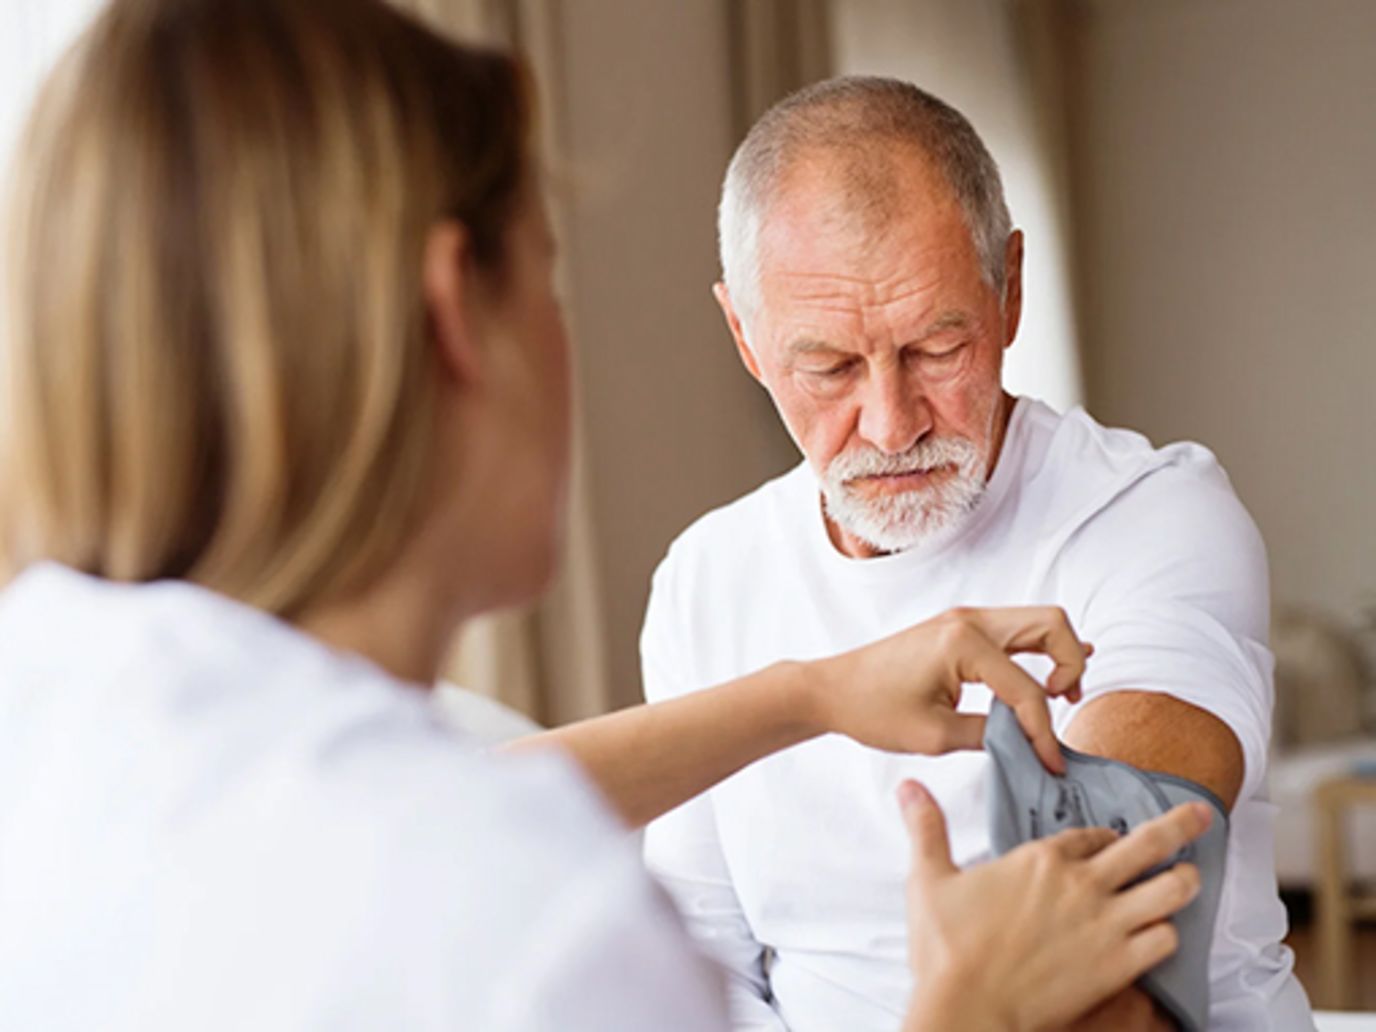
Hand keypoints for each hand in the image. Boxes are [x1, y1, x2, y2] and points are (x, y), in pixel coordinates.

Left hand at [809, 606, 1090, 772]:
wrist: (832, 690)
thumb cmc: (872, 709)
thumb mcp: (935, 735)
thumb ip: (991, 735)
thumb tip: (1029, 742)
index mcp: (963, 642)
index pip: (1027, 689)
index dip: (1044, 731)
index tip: (1050, 764)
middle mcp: (969, 620)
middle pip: (1052, 624)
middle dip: (1071, 664)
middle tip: (1066, 704)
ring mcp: (965, 619)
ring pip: (1038, 621)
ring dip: (1059, 654)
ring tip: (1061, 695)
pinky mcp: (960, 629)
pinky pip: (1015, 631)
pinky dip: (1039, 650)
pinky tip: (1054, 674)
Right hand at [898, 780, 1208, 1031]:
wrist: (969, 1008)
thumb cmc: (946, 948)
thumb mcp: (928, 879)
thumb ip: (926, 828)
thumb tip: (908, 787)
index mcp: (1041, 858)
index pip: (1090, 834)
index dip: (1103, 835)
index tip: (1107, 839)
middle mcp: (1082, 883)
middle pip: (1147, 844)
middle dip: (1180, 824)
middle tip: (1202, 814)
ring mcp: (1106, 924)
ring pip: (1171, 890)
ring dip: (1183, 881)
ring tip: (1190, 876)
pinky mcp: (1119, 965)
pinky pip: (1165, 940)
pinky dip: (1169, 935)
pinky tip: (1164, 934)